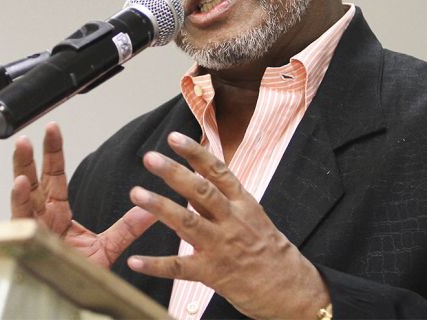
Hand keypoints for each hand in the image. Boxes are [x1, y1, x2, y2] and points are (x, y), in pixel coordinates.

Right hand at [11, 122, 155, 267]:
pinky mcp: (28, 243)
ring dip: (21, 169)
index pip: (55, 176)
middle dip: (34, 154)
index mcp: (57, 213)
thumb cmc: (79, 275)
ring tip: (23, 146)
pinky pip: (20, 220)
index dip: (54, 152)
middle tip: (37, 130)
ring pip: (22, 195)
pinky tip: (20, 184)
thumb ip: (126, 227)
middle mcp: (42, 218)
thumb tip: (150, 208)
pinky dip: (19, 202)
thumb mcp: (107, 247)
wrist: (73, 301)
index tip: (53, 129)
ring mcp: (33, 229)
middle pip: (35, 179)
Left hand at [126, 132, 330, 318]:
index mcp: (242, 203)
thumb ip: (221, 200)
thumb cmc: (268, 249)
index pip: (217, 171)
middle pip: (200, 191)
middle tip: (150, 158)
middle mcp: (232, 220)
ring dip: (160, 207)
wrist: (290, 288)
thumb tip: (193, 179)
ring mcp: (222, 246)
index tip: (174, 137)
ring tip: (137, 193)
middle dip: (173, 173)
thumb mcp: (252, 216)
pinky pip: (179, 268)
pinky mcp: (212, 273)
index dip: (195, 153)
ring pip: (187, 222)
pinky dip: (156, 264)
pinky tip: (135, 260)